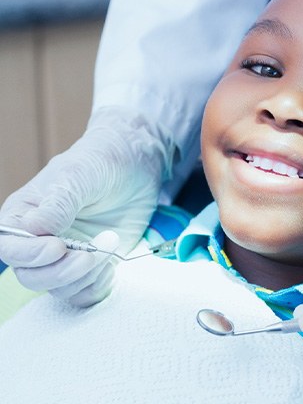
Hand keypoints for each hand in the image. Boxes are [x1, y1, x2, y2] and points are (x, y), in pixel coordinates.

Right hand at [0, 106, 173, 306]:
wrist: (135, 166)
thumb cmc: (100, 163)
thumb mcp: (78, 176)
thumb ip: (58, 204)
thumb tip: (35, 229)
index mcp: (24, 216)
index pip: (8, 248)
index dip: (28, 255)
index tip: (58, 247)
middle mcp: (40, 242)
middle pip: (32, 277)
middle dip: (62, 272)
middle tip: (91, 254)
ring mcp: (67, 257)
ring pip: (60, 289)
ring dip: (86, 275)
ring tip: (109, 243)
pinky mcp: (92, 268)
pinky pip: (85, 294)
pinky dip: (98, 286)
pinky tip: (111, 264)